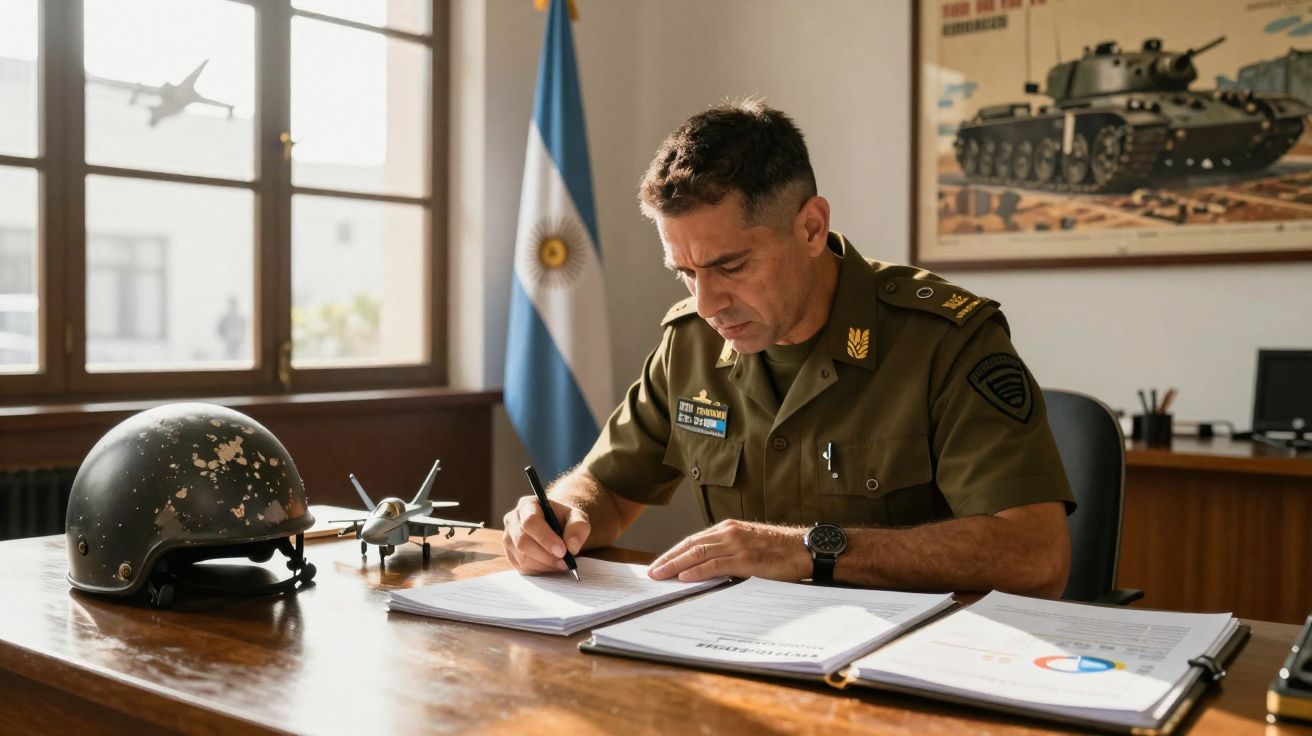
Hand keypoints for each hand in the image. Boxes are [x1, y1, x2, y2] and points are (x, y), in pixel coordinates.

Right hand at [501, 494, 590, 574]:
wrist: (556, 526)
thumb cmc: (565, 520)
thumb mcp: (577, 517)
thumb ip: (578, 527)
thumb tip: (571, 547)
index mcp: (527, 505)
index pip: (530, 522)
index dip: (545, 538)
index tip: (562, 551)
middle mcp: (512, 520)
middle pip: (522, 542)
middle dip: (546, 556)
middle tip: (565, 562)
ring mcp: (508, 538)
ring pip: (523, 558)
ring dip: (545, 565)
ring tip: (562, 563)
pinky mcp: (510, 555)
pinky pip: (522, 568)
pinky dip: (540, 570)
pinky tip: (552, 565)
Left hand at [647, 519, 810, 582]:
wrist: (804, 548)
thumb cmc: (780, 550)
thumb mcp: (749, 545)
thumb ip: (728, 552)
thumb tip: (707, 568)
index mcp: (728, 528)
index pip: (693, 540)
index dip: (674, 552)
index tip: (659, 563)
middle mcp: (729, 532)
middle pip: (690, 545)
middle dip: (668, 559)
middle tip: (652, 571)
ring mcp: (736, 544)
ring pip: (698, 554)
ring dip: (675, 565)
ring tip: (660, 575)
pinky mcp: (746, 559)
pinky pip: (715, 565)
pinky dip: (697, 571)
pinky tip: (684, 578)